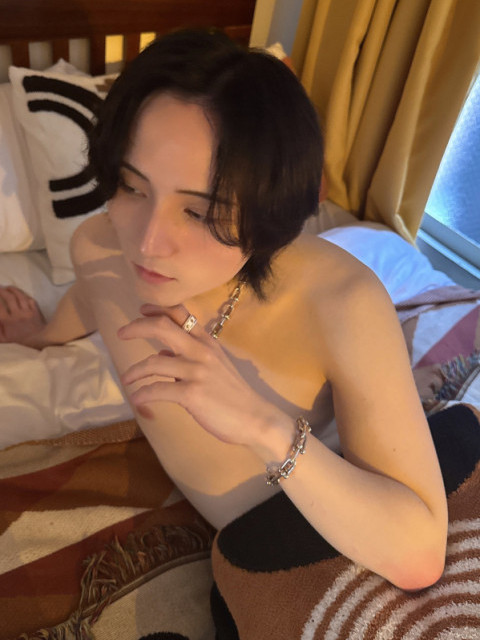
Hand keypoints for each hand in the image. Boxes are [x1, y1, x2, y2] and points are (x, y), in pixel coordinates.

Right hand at [0, 286, 45, 344]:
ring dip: (13, 290)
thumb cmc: (19, 340)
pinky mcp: (36, 310)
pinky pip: (30, 300)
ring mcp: (28, 311)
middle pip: (9, 297)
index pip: (0, 306)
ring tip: (8, 287)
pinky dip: (25, 295)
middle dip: (2, 291)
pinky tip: (20, 294)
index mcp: (8, 321)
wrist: (39, 341)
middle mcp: (17, 314)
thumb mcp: (4, 338)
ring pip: (20, 296)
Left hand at [118, 304, 290, 450]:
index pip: (180, 313)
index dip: (157, 309)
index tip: (142, 311)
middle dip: (137, 327)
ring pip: (154, 362)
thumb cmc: (233, 394)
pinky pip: (157, 390)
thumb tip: (163, 355)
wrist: (255, 418)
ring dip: (135, 371)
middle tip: (122, 334)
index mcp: (207, 342)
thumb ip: (189, 357)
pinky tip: (137, 398)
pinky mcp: (192, 394)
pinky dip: (143, 394)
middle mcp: (201, 351)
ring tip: (127, 380)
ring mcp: (196, 372)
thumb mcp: (214, 366)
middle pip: (162, 327)